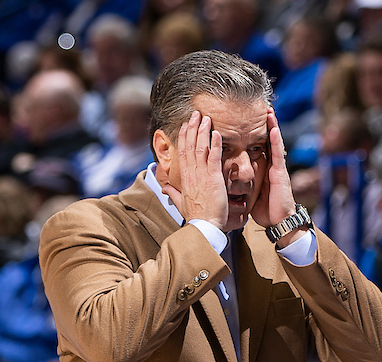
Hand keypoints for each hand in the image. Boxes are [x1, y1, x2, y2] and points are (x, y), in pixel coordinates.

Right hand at [162, 110, 228, 230]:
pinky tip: (216, 133)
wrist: (203, 227)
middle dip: (192, 128)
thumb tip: (164, 188)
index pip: (183, 153)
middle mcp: (192, 174)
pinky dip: (215, 145)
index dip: (184, 137)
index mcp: (185, 178)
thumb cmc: (194, 217)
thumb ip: (172, 193)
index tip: (186, 125)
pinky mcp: (213, 179)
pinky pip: (214, 158)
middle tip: (195, 114)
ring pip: (201, 148)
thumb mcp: (180, 204)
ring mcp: (202, 175)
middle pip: (190, 146)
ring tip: (205, 118)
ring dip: (203, 132)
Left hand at [251, 109, 297, 238]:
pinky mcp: (280, 173)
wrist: (278, 222)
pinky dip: (275, 141)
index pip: (257, 147)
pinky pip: (277, 154)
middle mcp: (271, 166)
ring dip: (273, 126)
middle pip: (267, 141)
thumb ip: (244, 184)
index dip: (253, 135)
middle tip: (262, 108)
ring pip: (274, 143)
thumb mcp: (251, 194)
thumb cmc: (265, 210)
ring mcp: (277, 168)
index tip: (246, 121)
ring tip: (269, 111)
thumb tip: (229, 182)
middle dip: (265, 125)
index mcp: (263, 170)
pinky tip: (273, 128)